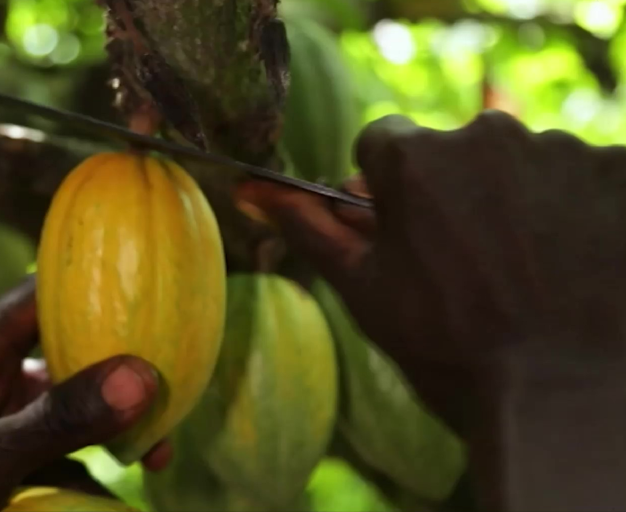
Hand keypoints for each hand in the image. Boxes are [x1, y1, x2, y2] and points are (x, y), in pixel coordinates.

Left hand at [0, 276, 168, 511]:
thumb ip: (56, 421)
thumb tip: (142, 376)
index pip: (32, 301)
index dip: (83, 286)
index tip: (144, 283)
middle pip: (60, 361)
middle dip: (114, 373)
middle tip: (167, 388)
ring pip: (65, 418)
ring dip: (109, 431)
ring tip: (157, 452)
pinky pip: (56, 466)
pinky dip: (90, 476)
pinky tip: (121, 495)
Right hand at [238, 111, 625, 433]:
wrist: (557, 396)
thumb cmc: (445, 344)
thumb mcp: (365, 287)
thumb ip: (309, 228)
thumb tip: (250, 191)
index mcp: (412, 157)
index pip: (384, 145)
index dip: (388, 190)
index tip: (406, 231)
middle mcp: (487, 135)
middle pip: (456, 151)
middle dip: (453, 193)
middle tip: (465, 263)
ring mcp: (559, 151)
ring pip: (519, 162)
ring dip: (514, 201)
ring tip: (521, 271)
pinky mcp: (619, 172)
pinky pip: (582, 175)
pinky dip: (572, 209)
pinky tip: (565, 262)